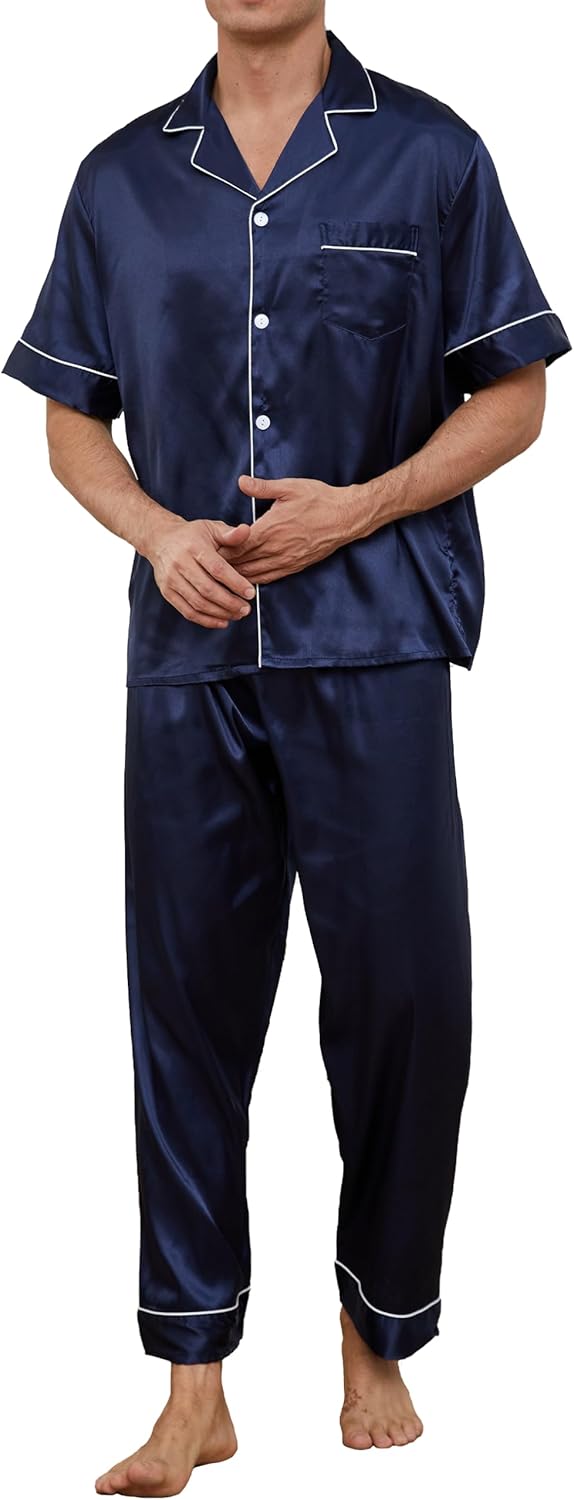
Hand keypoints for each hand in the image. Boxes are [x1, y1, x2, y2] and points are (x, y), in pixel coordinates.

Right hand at [144, 515, 255, 627]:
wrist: (161, 540)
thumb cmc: (192, 535)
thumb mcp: (211, 528)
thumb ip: (230, 534)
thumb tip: (246, 531)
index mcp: (194, 547)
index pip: (217, 569)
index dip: (235, 583)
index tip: (250, 593)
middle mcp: (180, 563)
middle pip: (207, 589)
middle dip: (229, 603)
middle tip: (246, 608)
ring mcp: (172, 580)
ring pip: (198, 603)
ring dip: (220, 613)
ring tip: (237, 615)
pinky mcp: (167, 592)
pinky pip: (187, 611)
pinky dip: (206, 620)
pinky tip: (222, 621)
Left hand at [218, 475, 353, 582]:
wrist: (345, 517)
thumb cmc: (319, 500)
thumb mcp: (289, 487)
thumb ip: (262, 488)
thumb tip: (242, 482)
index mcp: (270, 529)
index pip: (237, 545)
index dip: (220, 549)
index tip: (207, 549)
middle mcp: (276, 549)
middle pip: (242, 563)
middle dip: (224, 565)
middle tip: (206, 567)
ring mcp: (286, 560)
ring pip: (254, 573)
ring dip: (237, 576)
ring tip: (221, 577)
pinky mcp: (294, 566)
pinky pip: (269, 578)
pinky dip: (254, 580)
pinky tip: (245, 581)